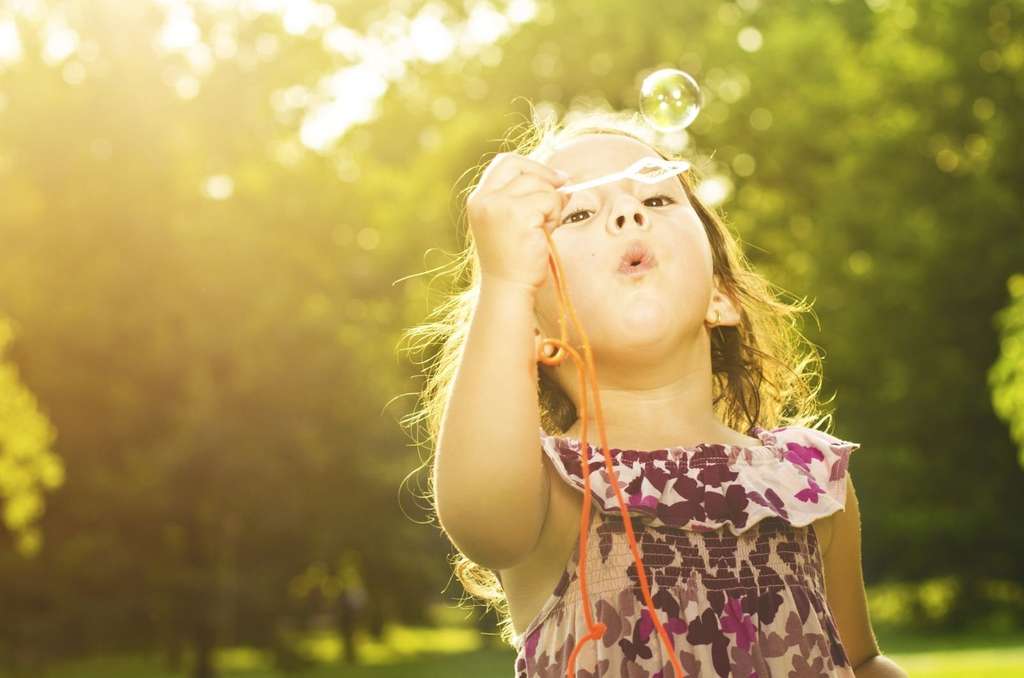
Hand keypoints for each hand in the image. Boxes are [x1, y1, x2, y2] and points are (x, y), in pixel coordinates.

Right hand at [466, 152, 569, 293]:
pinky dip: (554, 215)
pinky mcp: (518, 214)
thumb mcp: (513, 222)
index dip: (531, 166)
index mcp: (478, 200)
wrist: (509, 287)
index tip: (554, 178)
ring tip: (543, 228)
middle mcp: (484, 199)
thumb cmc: (514, 260)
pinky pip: (550, 200)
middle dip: (546, 176)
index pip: (505, 163)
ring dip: (551, 204)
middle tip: (564, 189)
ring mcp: (499, 206)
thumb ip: (528, 198)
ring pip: (539, 184)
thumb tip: (563, 179)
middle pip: (521, 166)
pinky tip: (544, 234)